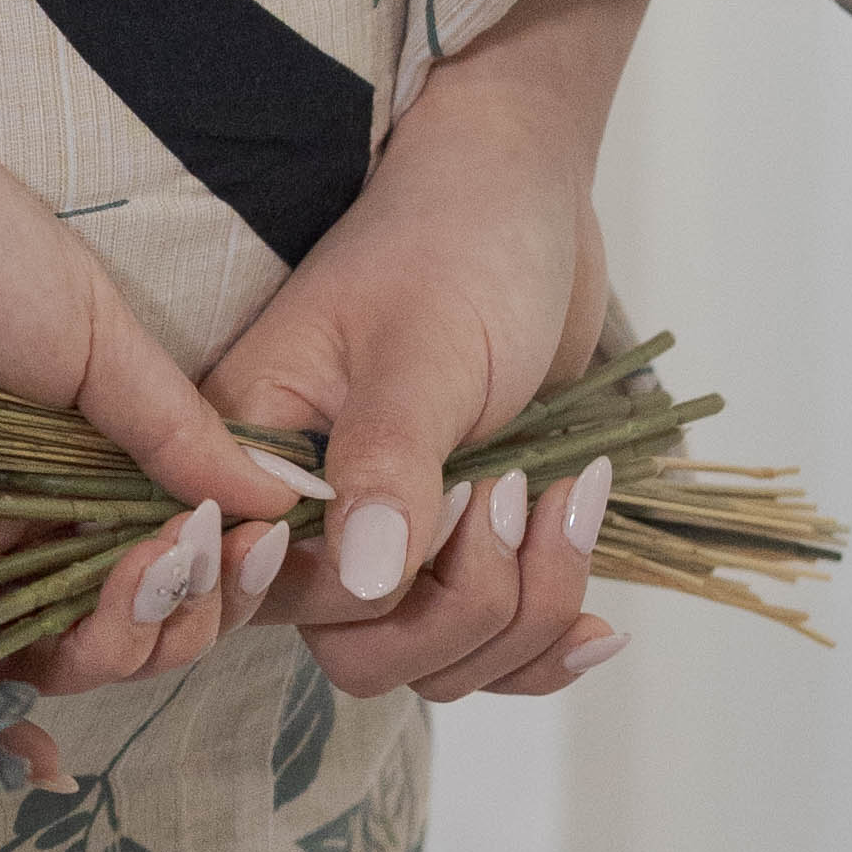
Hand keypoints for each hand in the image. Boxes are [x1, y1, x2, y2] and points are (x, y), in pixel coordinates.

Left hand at [0, 25, 315, 767]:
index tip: (254, 552)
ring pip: (35, 660)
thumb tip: (280, 499)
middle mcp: (12, 515)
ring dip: (103, 653)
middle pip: (112, 626)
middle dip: (168, 620)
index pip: (165, 557)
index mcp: (72, 455)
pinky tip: (36, 749)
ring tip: (118, 596)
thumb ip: (171, 421)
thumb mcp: (85, 318)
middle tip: (170, 564)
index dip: (218, 576)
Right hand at [202, 0, 659, 708]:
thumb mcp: (425, 343)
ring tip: (568, 495)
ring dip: (522, 608)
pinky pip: (487, 651)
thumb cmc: (458, 235)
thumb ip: (389, 460)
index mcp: (255, 439)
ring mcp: (388, 533)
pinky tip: (595, 623)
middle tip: (511, 492)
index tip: (445, 511)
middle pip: (357, 648)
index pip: (270, 588)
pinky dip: (545, 644)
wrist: (526, 192)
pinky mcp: (458, 546)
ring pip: (435, 660)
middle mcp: (306, 505)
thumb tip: (364, 582)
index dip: (353, 594)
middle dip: (458, 606)